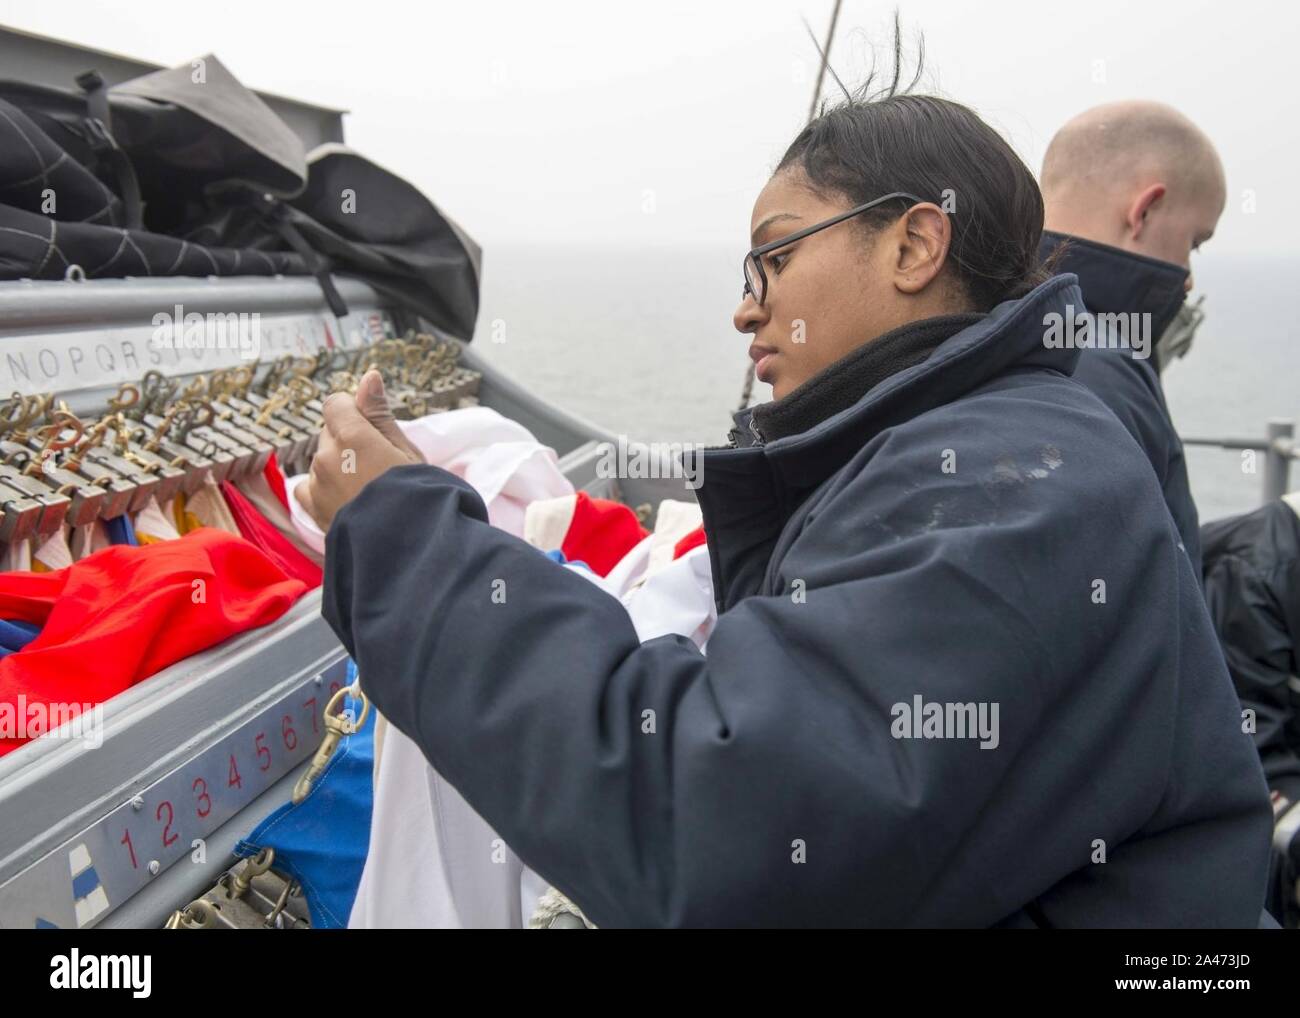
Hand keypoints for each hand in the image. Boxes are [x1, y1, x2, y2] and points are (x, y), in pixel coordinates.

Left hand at [296, 371, 422, 530]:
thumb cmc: (416, 496)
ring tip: (367, 491)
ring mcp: (316, 483)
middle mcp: (327, 455)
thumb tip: (368, 376)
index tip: (373, 430)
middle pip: (331, 433)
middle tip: (379, 466)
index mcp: (352, 436)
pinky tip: (345, 501)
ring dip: (338, 467)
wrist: (405, 548)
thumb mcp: (407, 451)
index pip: (336, 404)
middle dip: (348, 442)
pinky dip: (321, 490)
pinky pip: (308, 488)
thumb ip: (380, 414)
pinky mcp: (312, 508)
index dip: (354, 413)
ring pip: (323, 461)